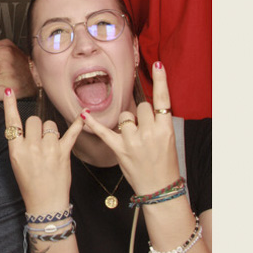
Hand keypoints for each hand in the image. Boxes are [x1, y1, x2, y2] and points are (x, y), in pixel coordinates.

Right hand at [4, 87, 82, 213]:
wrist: (45, 203)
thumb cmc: (30, 184)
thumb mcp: (17, 163)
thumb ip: (20, 144)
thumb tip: (25, 125)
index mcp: (16, 150)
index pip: (12, 122)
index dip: (9, 105)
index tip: (9, 91)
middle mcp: (31, 147)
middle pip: (34, 120)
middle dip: (37, 127)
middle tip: (39, 142)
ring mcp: (48, 149)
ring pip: (50, 124)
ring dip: (51, 131)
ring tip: (51, 146)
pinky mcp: (63, 152)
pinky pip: (71, 132)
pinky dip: (79, 123)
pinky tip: (85, 113)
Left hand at [82, 62, 180, 196]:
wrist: (159, 188)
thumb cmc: (165, 163)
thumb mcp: (169, 139)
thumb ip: (158, 122)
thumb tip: (145, 108)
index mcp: (165, 128)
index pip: (163, 99)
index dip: (161, 80)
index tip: (157, 64)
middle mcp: (149, 132)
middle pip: (140, 107)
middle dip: (141, 116)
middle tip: (146, 132)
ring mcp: (133, 141)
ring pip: (125, 116)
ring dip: (127, 124)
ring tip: (134, 140)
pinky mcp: (119, 149)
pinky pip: (104, 132)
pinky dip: (93, 124)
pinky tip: (84, 114)